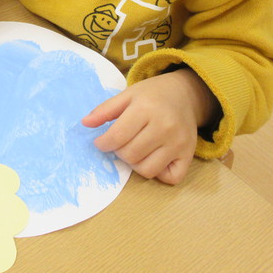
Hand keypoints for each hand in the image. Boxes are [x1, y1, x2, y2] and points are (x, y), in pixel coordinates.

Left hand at [81, 68, 216, 184]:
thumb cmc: (152, 95)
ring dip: (135, 164)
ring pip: (147, 170)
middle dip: (119, 151)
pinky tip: (155, 158)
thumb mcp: (127, 95)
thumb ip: (104, 110)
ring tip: (136, 149)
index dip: (103, 143)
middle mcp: (165, 127)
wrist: (185, 94)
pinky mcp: (189, 155)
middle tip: (121, 142)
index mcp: (146, 109)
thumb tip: (84, 124)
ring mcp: (178, 143)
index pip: (117, 137)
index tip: (101, 142)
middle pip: (130, 155)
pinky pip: (170, 178)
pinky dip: (159, 173)